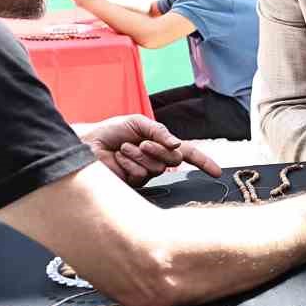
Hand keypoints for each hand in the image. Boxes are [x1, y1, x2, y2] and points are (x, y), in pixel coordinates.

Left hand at [77, 115, 221, 186]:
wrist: (88, 143)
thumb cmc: (112, 131)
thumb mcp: (138, 122)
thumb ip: (159, 131)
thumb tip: (176, 144)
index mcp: (161, 144)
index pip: (188, 154)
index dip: (203, 162)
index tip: (217, 171)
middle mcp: (156, 160)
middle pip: (173, 160)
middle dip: (158, 149)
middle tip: (141, 142)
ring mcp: (145, 173)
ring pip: (156, 168)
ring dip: (139, 155)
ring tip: (123, 150)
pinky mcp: (132, 183)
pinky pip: (140, 175)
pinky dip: (128, 163)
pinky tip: (118, 159)